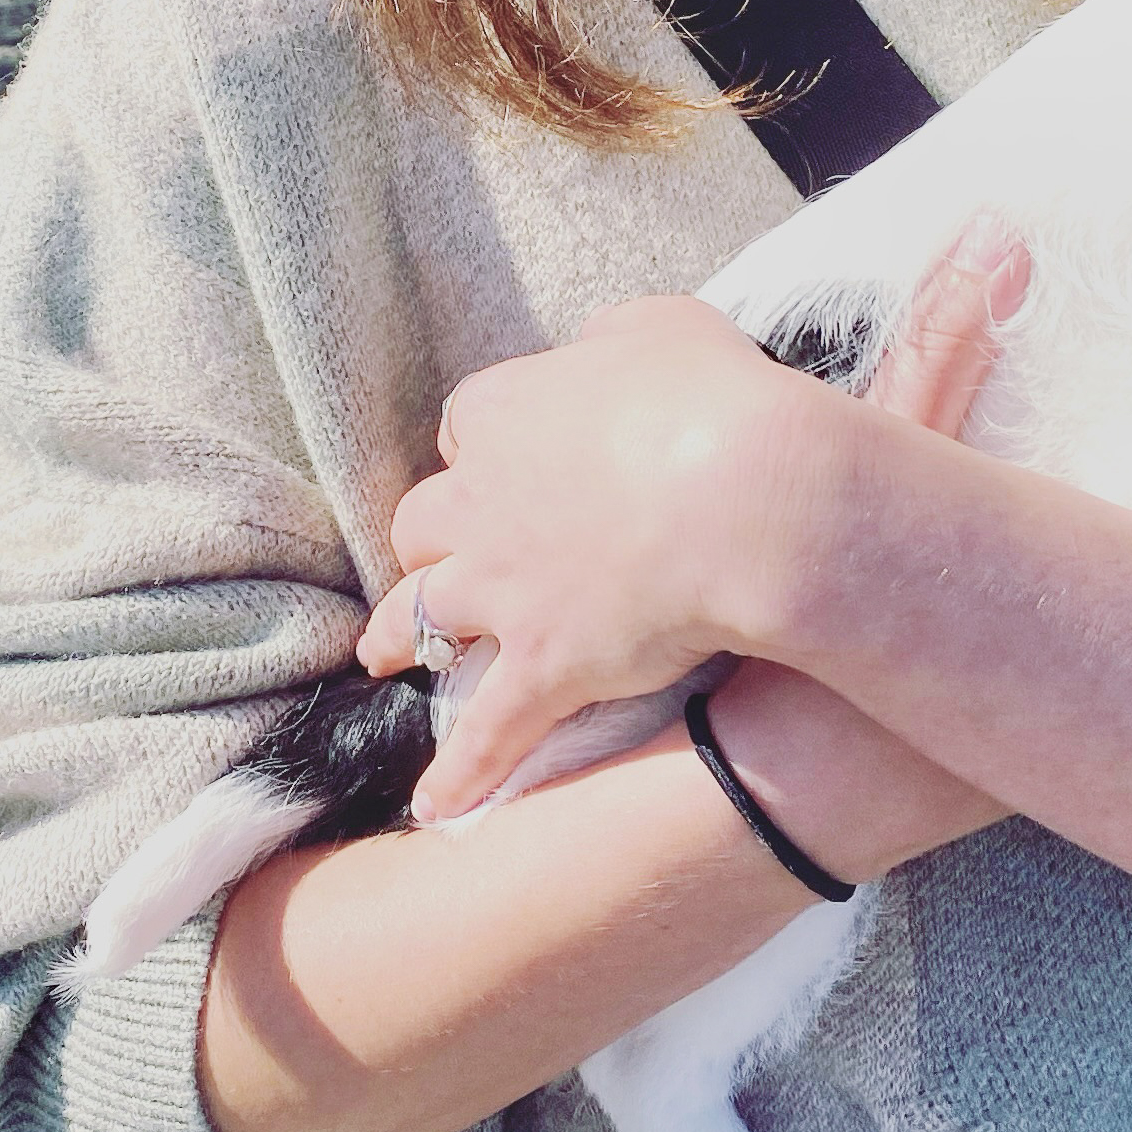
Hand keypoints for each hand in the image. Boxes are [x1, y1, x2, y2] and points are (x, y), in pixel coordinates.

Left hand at [360, 215, 1031, 817]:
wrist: (747, 495)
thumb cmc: (727, 399)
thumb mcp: (680, 325)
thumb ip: (647, 333)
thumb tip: (641, 329)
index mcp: (515, 406)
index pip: (476, 419)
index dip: (496, 442)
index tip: (510, 457)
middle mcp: (488, 496)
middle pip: (430, 516)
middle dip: (431, 536)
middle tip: (426, 556)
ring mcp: (507, 587)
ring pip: (426, 612)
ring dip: (403, 634)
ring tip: (384, 657)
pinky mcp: (542, 666)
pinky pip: (488, 730)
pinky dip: (462, 771)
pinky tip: (431, 806)